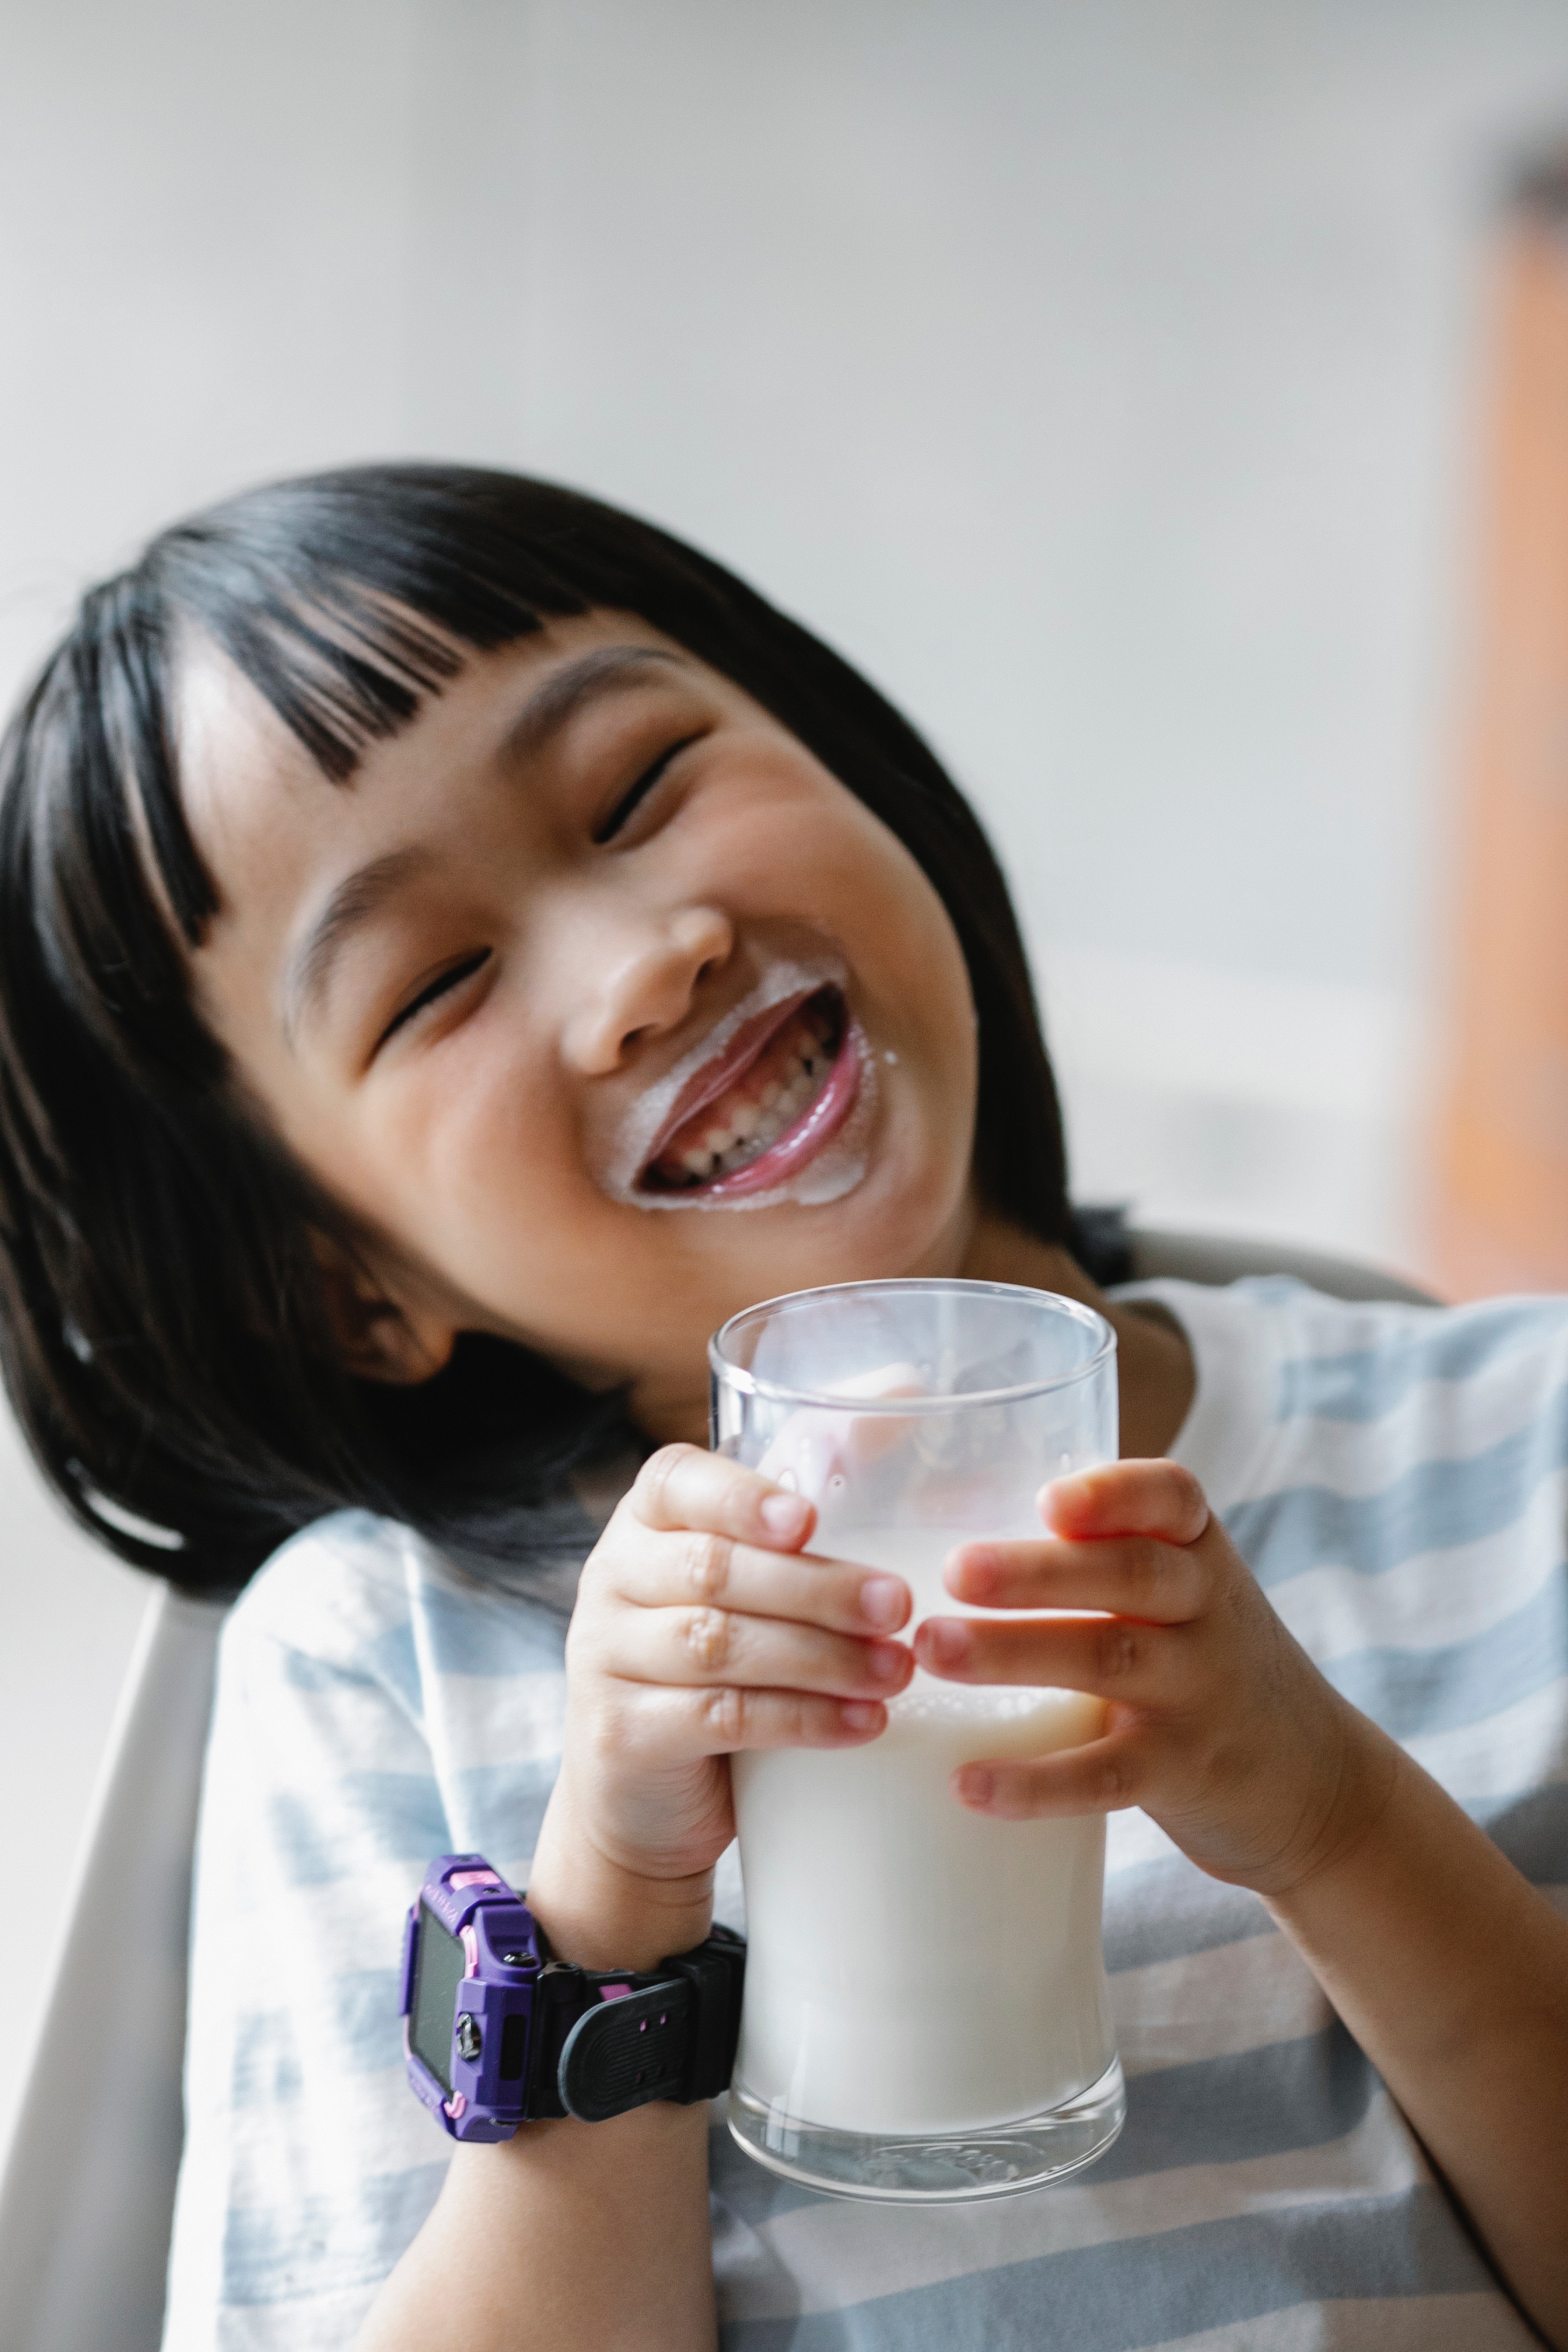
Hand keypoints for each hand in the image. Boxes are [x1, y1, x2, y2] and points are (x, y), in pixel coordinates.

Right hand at [542, 1443, 912, 1920]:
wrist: (644, 1795)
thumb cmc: (721, 1658)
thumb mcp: (754, 1573)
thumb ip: (810, 1484)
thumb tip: (908, 1386)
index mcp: (646, 1521)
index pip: (677, 1481)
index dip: (743, 1495)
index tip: (810, 1518)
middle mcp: (613, 1578)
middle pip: (714, 1570)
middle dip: (816, 1587)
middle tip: (901, 1605)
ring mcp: (605, 1658)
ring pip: (717, 1645)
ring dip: (821, 1657)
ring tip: (899, 1669)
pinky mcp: (621, 1736)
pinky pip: (716, 1718)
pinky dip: (801, 1719)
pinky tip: (864, 1723)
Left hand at [914, 1458, 1387, 1897]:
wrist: (1320, 1788)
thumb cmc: (1211, 1669)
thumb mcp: (1186, 1597)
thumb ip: (1101, 1556)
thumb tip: (945, 1511)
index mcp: (1199, 1556)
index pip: (1172, 1498)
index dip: (1112, 1492)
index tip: (1047, 1498)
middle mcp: (1206, 1614)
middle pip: (1127, 1575)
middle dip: (1036, 1570)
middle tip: (953, 1570)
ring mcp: (1198, 1695)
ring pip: (1107, 1662)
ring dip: (1014, 1654)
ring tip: (931, 1650)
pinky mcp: (1183, 1774)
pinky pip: (1105, 1775)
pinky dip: (1036, 1781)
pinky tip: (968, 1782)